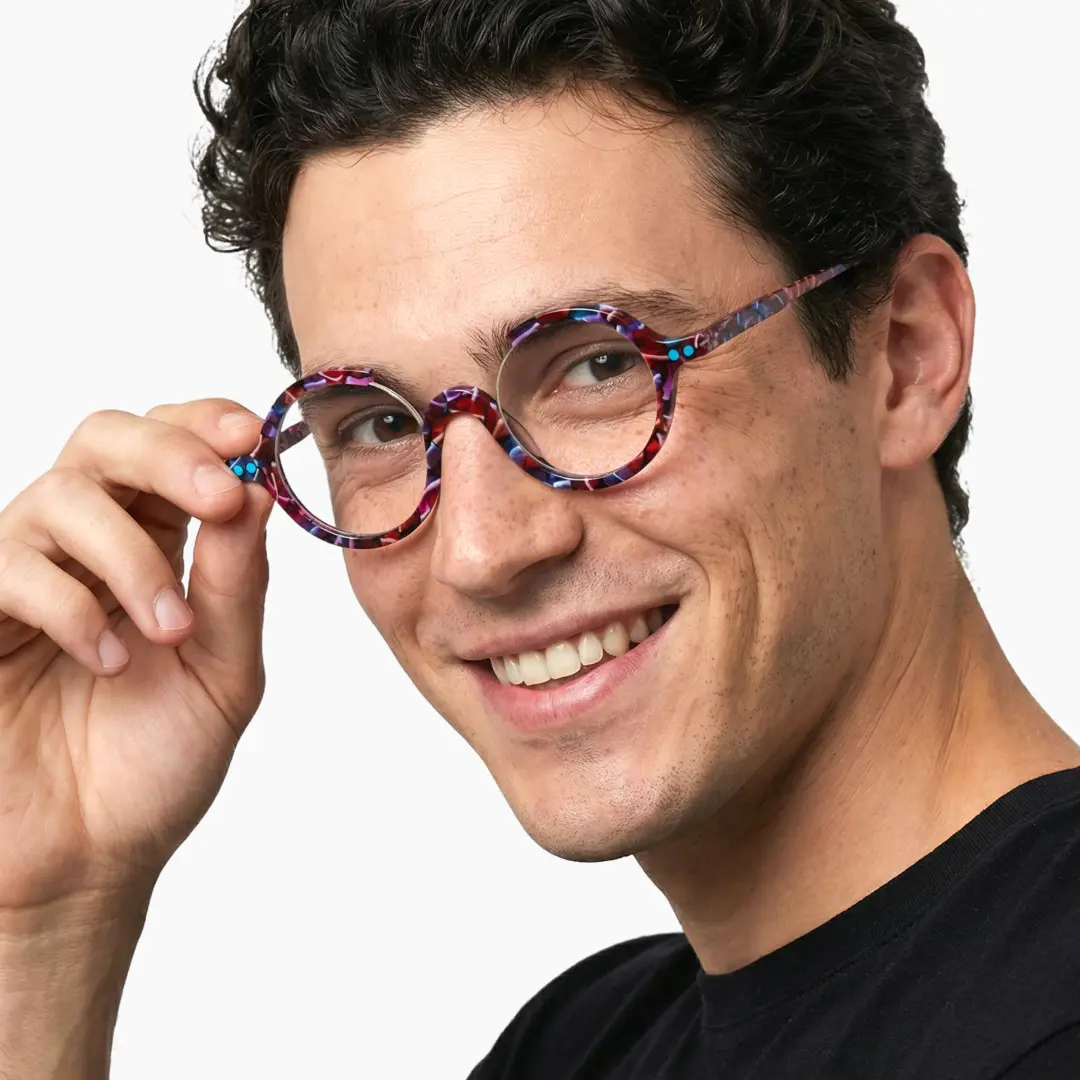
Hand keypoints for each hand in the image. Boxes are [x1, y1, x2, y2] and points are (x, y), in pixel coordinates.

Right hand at [0, 401, 273, 917]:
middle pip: (107, 439)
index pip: (174, 448)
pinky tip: (106, 660)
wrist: (87, 858)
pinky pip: (7, 566)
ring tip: (168, 630)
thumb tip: (256, 490)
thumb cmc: (155, 765)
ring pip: (60, 495)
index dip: (207, 426)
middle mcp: (89, 547)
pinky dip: (69, 604)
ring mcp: (27, 576)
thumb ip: (237, 582)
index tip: (251, 436)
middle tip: (218, 497)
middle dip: (168, 454)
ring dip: (130, 555)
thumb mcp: (224, 671)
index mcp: (159, 545)